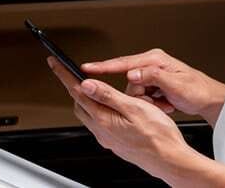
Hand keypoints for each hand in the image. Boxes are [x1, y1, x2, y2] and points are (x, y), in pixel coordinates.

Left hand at [48, 57, 202, 180]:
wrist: (169, 160)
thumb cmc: (158, 137)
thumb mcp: (135, 108)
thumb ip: (109, 96)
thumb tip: (87, 84)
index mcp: (104, 120)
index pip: (78, 92)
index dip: (65, 75)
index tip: (55, 63)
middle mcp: (102, 131)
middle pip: (80, 103)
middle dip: (75, 87)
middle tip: (72, 72)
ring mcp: (108, 138)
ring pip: (90, 114)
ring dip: (89, 99)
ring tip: (97, 88)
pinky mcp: (115, 142)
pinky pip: (100, 122)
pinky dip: (101, 110)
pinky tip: (113, 107)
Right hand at [82, 49, 224, 123]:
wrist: (210, 99)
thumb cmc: (198, 90)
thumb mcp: (175, 84)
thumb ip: (153, 77)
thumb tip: (133, 73)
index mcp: (155, 60)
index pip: (124, 63)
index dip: (104, 67)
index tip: (87, 69)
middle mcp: (152, 65)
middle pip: (129, 82)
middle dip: (140, 96)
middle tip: (156, 102)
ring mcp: (153, 76)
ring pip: (136, 92)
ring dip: (148, 102)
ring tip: (165, 104)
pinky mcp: (155, 86)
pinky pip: (143, 97)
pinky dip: (152, 104)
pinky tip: (165, 105)